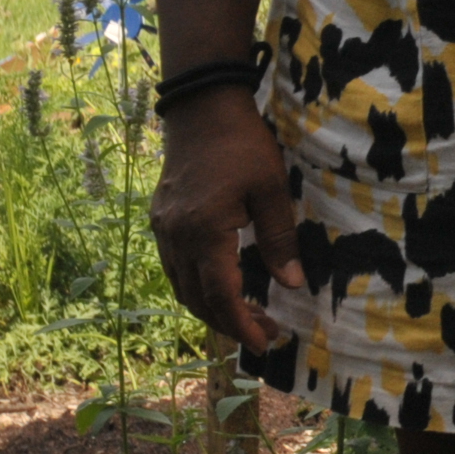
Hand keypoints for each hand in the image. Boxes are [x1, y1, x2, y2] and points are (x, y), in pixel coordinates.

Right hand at [148, 91, 303, 350]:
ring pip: (182, 286)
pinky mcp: (161, 221)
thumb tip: (292, 284)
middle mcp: (176, 239)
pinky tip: (221, 284)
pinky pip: (176, 267)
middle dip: (229, 322)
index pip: (221, 295)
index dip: (241, 324)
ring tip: (247, 315)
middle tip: (264, 334)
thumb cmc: (243, 145)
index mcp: (204, 234)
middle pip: (198, 298)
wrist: (201, 110)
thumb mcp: (271, 189)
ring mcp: (164, 231)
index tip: (264, 343)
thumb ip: (280, 238)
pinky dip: (197, 285)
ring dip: (211, 307)